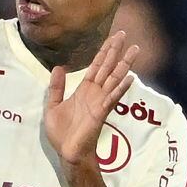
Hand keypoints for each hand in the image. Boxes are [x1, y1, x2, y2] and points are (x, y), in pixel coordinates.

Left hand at [44, 31, 139, 168]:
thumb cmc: (62, 132)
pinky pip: (111, 98)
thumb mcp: (52, 106)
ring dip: (124, 65)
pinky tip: (129, 78)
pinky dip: (120, 88)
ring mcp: (100, 102)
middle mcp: (95, 93)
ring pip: (114, 79)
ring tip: (135, 50)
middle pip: (108, 67)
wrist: (67, 152)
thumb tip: (59, 67)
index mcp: (84, 90)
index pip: (96, 66)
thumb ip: (56, 88)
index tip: (114, 37)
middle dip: (116, 51)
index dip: (104, 51)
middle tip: (125, 34)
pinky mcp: (100, 113)